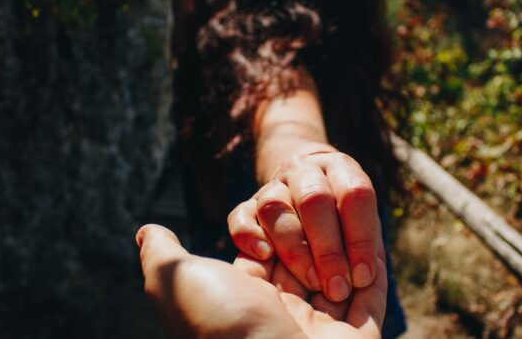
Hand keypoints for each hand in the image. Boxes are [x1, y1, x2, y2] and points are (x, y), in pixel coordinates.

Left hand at [136, 224, 385, 338]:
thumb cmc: (219, 324)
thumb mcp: (175, 280)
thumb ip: (164, 254)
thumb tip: (147, 230)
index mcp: (246, 305)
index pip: (269, 255)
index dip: (276, 227)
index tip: (280, 197)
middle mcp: (284, 318)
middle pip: (307, 262)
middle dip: (314, 235)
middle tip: (320, 206)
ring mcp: (323, 330)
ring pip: (340, 276)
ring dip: (345, 247)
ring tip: (348, 214)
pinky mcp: (360, 337)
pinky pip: (372, 296)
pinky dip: (374, 267)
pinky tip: (372, 239)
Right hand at [227, 151, 381, 301]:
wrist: (306, 186)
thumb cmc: (344, 217)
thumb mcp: (363, 223)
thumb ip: (366, 244)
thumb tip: (366, 282)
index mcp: (340, 168)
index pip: (354, 195)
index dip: (360, 238)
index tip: (363, 277)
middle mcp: (305, 170)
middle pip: (314, 200)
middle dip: (328, 249)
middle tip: (337, 288)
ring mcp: (273, 186)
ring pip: (275, 208)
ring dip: (294, 249)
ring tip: (311, 283)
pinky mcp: (248, 205)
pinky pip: (240, 217)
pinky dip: (250, 237)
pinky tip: (265, 257)